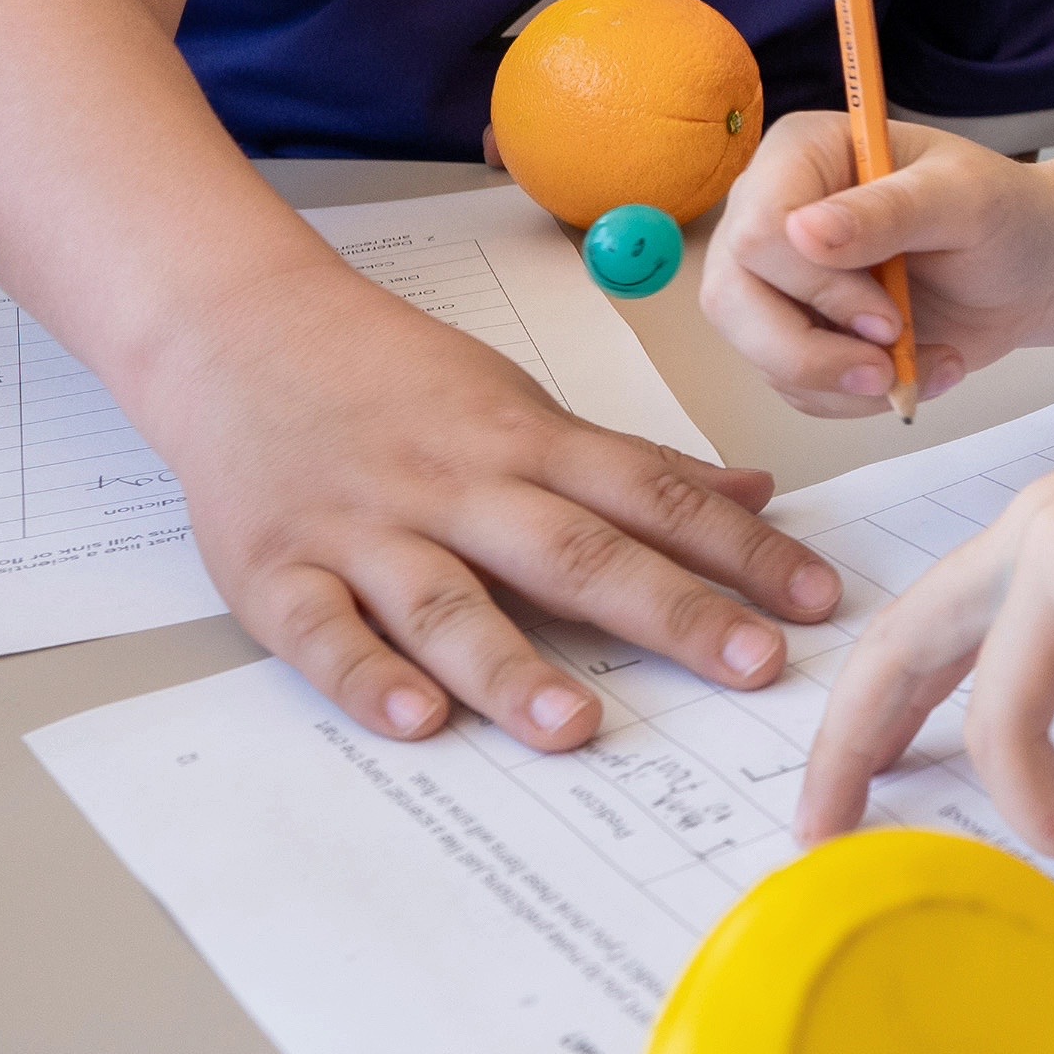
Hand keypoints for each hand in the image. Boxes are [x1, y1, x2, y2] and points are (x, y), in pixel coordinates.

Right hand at [151, 263, 840, 749]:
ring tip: (578, 728)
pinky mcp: (277, 570)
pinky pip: (322, 632)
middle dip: (673, 611)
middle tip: (756, 666)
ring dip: (513, 665)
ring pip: (447, 601)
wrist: (234, 325)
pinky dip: (365, 677)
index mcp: (527, 444)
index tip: (819, 602)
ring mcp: (365, 530)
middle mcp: (458, 486)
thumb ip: (630, 465)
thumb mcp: (521, 403)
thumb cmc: (389, 376)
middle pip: (577, 551)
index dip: (742, 551)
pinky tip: (415, 721)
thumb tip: (753, 494)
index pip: (655, 496)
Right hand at [703, 112, 1053, 415]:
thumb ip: (890, 211)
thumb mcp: (964, 201)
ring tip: (930, 362)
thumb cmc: (1004, 216)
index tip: (887, 316)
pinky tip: (922, 370)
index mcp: (800, 154)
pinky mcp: (797, 332)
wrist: (1031, 272)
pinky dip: (859, 399)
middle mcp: (770, 212)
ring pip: (762, 355)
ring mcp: (776, 279)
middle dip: (812, 353)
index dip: (817, 287)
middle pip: (732, 300)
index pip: (759, 231)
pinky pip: (796, 388)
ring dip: (848, 384)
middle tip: (887, 368)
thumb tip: (803, 231)